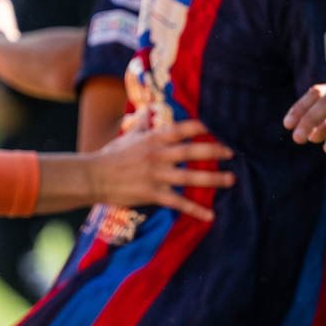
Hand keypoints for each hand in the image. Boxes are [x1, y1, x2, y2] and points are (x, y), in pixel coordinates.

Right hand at [90, 117, 234, 219]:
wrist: (92, 177)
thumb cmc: (110, 155)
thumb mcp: (127, 136)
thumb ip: (142, 124)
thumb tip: (148, 109)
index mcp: (152, 139)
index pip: (181, 129)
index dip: (199, 128)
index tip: (215, 127)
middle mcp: (157, 155)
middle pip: (191, 152)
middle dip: (213, 152)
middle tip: (232, 153)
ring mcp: (156, 176)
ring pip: (189, 177)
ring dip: (212, 179)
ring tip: (230, 180)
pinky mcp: (153, 194)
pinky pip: (178, 203)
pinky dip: (195, 210)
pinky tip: (210, 216)